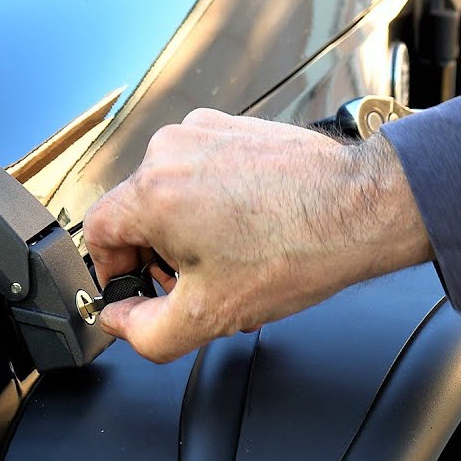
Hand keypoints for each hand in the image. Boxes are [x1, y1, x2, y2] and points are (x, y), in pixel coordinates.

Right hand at [83, 108, 431, 362]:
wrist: (365, 207)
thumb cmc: (299, 250)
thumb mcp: (208, 316)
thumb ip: (144, 332)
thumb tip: (118, 321)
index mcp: (152, 193)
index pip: (96, 232)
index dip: (114, 270)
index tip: (142, 288)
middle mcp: (169, 151)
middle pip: (135, 212)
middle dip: (159, 254)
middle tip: (197, 283)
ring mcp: (202, 132)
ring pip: (169, 190)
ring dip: (188, 228)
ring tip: (232, 258)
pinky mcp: (232, 127)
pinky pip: (200, 168)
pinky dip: (213, 200)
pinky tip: (250, 228)